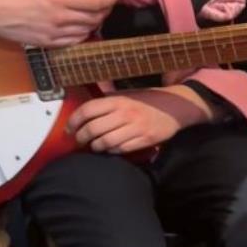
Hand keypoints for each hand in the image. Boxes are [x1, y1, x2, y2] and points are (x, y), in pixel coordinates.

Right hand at [0, 0, 119, 46]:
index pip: (96, 2)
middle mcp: (60, 18)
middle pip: (95, 18)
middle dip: (106, 11)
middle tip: (108, 3)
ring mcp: (54, 33)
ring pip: (86, 32)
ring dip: (95, 24)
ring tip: (97, 15)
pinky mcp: (45, 43)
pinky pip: (72, 42)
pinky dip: (82, 36)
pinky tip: (82, 29)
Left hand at [67, 86, 214, 152]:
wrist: (176, 107)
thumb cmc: (148, 101)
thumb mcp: (127, 95)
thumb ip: (108, 101)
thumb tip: (84, 111)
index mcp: (118, 100)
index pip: (88, 110)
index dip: (74, 121)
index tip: (69, 128)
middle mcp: (125, 113)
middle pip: (92, 129)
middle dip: (81, 137)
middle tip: (79, 140)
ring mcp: (135, 127)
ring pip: (105, 142)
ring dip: (95, 147)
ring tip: (94, 146)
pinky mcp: (144, 139)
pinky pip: (120, 149)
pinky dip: (111, 151)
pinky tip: (110, 148)